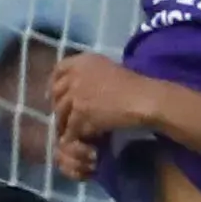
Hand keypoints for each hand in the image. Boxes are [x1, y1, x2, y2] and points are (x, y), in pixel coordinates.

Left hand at [39, 53, 155, 174]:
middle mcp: (75, 75)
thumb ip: (91, 74)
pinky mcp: (79, 115)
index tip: (58, 93)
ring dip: (65, 123)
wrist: (145, 99)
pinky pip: (71, 128)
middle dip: (58, 105)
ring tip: (73, 131)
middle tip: (65, 115)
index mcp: (83, 61)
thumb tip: (81, 85)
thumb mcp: (110, 68)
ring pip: (60, 113)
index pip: (59, 69)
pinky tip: (83, 140)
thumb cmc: (135, 84)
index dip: (55, 82)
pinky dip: (75, 136)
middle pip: (56, 92)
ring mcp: (75, 95)